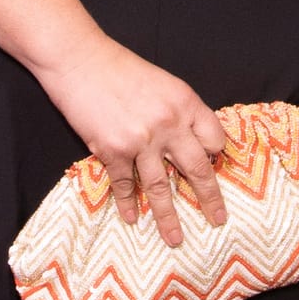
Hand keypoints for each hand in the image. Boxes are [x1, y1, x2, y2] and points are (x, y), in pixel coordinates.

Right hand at [41, 35, 228, 246]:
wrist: (79, 60)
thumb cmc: (121, 69)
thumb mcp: (164, 84)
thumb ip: (180, 112)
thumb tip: (190, 143)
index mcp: (186, 103)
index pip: (215, 139)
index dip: (214, 155)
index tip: (211, 167)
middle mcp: (169, 124)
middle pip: (197, 170)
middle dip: (210, 199)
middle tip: (219, 220)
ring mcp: (141, 140)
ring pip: (161, 188)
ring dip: (168, 218)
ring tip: (175, 239)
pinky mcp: (113, 150)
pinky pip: (125, 185)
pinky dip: (127, 204)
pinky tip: (131, 219)